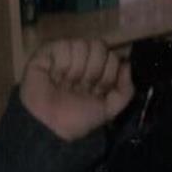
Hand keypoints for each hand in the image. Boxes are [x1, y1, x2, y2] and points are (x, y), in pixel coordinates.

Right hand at [19, 38, 134, 141]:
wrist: (51, 127)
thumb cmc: (78, 119)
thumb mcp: (110, 108)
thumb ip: (126, 89)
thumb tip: (126, 64)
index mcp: (98, 69)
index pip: (113, 55)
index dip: (108, 75)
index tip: (97, 91)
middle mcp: (83, 59)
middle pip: (99, 46)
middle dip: (94, 71)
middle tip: (83, 87)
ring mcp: (65, 54)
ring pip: (81, 44)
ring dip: (77, 70)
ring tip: (67, 83)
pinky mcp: (45, 53)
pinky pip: (63, 46)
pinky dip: (61, 65)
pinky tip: (55, 76)